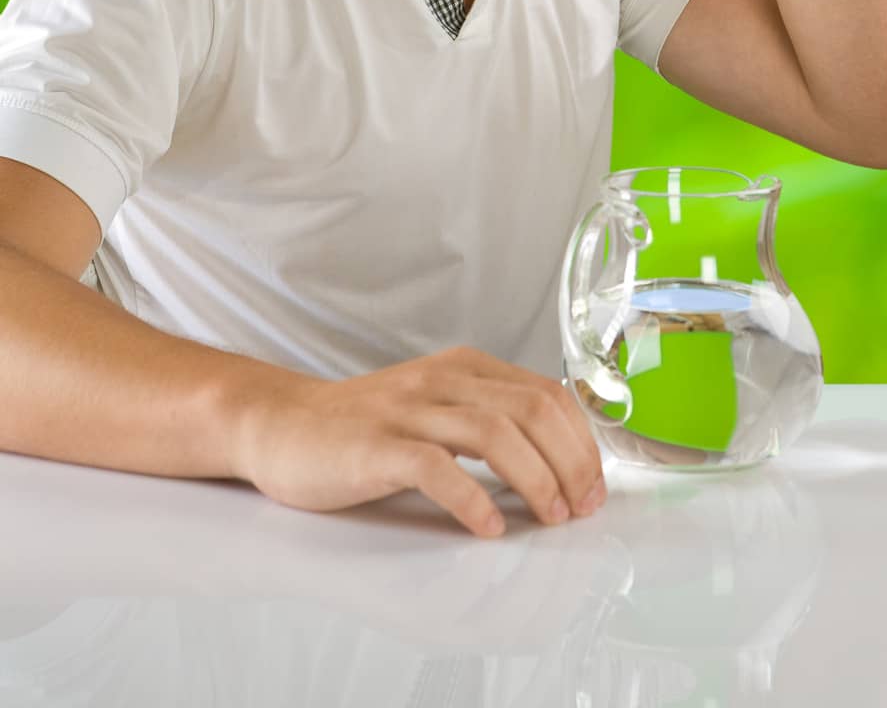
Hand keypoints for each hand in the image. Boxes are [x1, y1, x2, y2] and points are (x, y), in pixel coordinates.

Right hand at [230, 344, 606, 538]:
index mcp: (465, 368)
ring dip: (536, 480)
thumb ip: (488, 418)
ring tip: (550, 517)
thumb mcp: (436, 405)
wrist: (282, 424)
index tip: (595, 484)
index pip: (546, 392)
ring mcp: (408, 411)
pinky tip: (488, 527)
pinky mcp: (376, 446)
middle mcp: (442, 380)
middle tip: (582, 507)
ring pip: (494, 433)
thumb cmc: (365, 427)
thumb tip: (556, 461)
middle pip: (531, 409)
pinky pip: (436, 467)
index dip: (581, 440)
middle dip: (570, 462)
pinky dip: (472, 499)